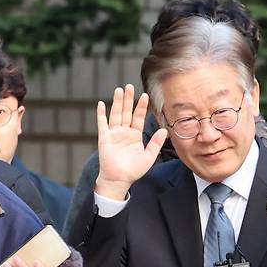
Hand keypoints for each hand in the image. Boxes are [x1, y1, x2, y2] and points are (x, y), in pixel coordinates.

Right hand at [95, 84, 167, 199]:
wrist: (119, 180)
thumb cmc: (133, 170)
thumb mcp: (149, 156)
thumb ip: (156, 143)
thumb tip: (165, 130)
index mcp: (135, 135)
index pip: (138, 117)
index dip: (141, 107)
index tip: (145, 95)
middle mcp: (124, 132)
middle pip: (126, 112)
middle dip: (128, 99)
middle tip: (130, 86)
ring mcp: (114, 134)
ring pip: (116, 114)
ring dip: (117, 102)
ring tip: (119, 90)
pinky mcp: (104, 138)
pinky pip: (102, 124)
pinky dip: (101, 114)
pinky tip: (101, 104)